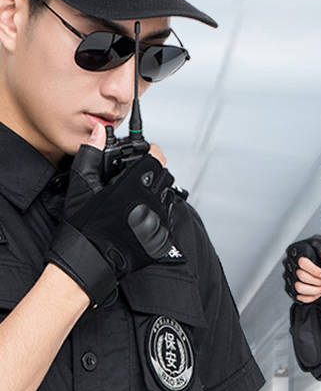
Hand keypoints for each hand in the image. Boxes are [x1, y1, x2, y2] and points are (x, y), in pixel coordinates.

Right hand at [48, 124, 183, 305]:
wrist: (90, 259)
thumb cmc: (84, 224)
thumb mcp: (83, 183)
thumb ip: (93, 153)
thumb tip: (100, 132)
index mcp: (137, 183)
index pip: (158, 157)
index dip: (151, 153)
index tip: (144, 155)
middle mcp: (153, 201)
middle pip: (165, 176)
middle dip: (153, 174)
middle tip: (136, 180)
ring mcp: (160, 221)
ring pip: (168, 198)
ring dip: (156, 194)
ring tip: (136, 201)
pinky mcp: (162, 239)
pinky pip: (167, 220)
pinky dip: (157, 216)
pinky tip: (139, 219)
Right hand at [283, 235, 320, 301]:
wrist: (316, 255)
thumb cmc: (317, 250)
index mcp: (295, 251)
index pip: (303, 263)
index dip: (316, 272)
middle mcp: (289, 264)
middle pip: (301, 277)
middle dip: (319, 282)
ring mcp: (289, 276)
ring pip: (299, 288)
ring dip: (315, 291)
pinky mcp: (290, 287)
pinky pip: (298, 296)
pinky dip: (310, 297)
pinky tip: (318, 293)